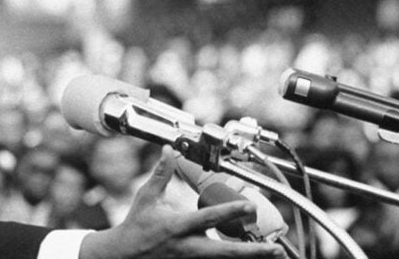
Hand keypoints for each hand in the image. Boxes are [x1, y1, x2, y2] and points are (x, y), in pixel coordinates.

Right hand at [80, 146, 284, 258]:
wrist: (123, 255)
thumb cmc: (136, 225)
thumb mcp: (146, 198)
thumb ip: (161, 175)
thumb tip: (168, 151)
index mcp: (177, 226)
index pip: (208, 218)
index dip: (231, 211)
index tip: (250, 205)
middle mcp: (188, 247)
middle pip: (225, 251)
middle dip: (252, 251)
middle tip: (276, 248)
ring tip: (274, 255)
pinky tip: (251, 258)